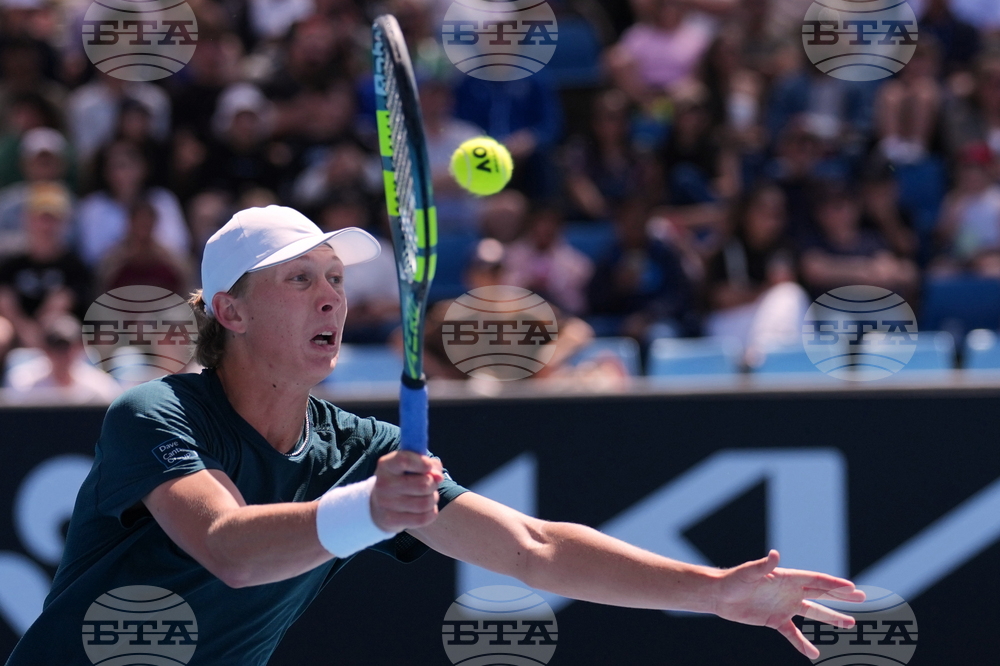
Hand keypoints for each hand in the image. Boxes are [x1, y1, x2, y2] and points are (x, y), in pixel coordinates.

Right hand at [370, 451, 443, 532]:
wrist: (378, 505)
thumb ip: (428, 464)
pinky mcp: (391, 520)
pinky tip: (426, 509)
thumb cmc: (401, 480)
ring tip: (428, 496)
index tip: (429, 466)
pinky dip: (431, 513)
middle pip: (423, 485)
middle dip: (433, 484)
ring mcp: (386, 504)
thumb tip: (439, 477)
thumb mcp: (411, 466)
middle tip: (432, 483)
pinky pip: (423, 518)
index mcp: (386, 465)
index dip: (422, 462)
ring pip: (425, 503)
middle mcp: (383, 484)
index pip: (404, 460)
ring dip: (433, 498)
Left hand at [712, 550, 865, 657]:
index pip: (815, 580)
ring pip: (813, 613)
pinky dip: (803, 644)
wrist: (720, 596)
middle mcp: (790, 591)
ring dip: (831, 618)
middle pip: (821, 594)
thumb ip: (763, 566)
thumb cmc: (734, 580)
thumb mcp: (749, 572)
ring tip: (851, 623)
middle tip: (862, 597)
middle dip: (841, 596)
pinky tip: (813, 654)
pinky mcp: (776, 621)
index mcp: (787, 577)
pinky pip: (794, 634)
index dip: (833, 584)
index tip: (852, 588)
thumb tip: (774, 554)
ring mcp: (785, 606)